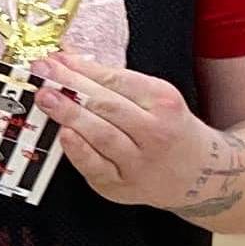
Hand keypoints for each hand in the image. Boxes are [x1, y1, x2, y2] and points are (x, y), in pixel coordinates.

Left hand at [38, 50, 244, 221]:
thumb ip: (114, 82)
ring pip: (101, 135)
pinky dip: (78, 150)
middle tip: (44, 73)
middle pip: (107, 105)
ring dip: (70, 114)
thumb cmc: (170, 130)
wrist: (200, 175)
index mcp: (164, 102)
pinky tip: (63, 134)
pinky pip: (96, 167)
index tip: (58, 59)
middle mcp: (154, 133)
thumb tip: (69, 62)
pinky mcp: (122, 186)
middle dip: (71, 87)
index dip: (83, 69)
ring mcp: (138, 163)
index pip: (117, 81)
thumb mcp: (155, 98)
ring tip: (46, 98)